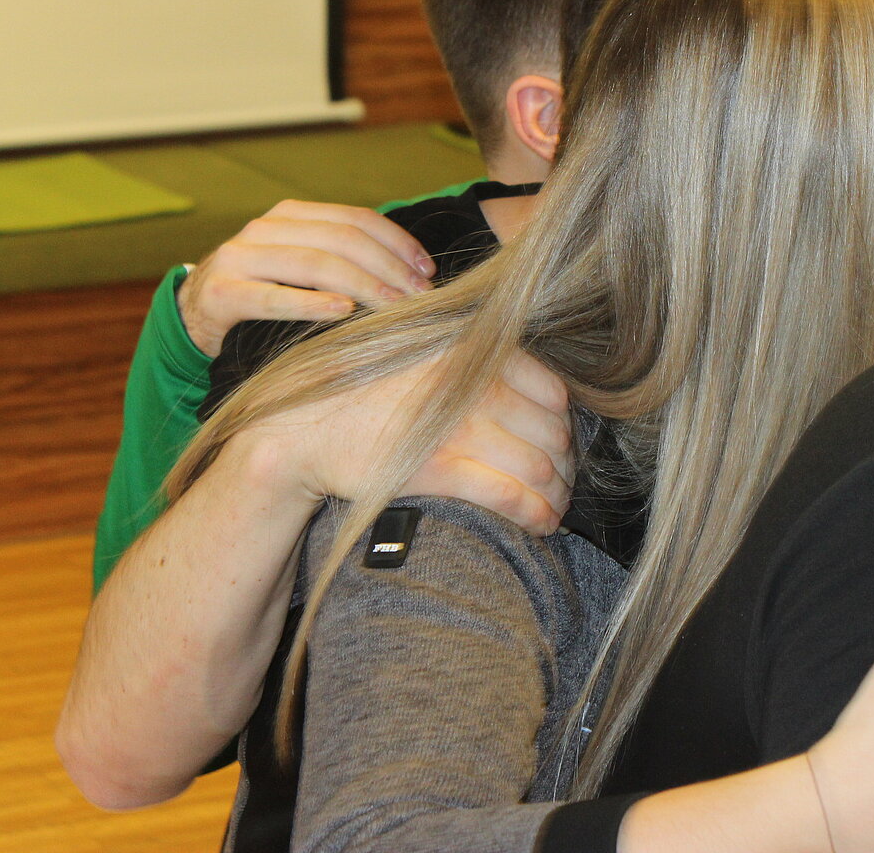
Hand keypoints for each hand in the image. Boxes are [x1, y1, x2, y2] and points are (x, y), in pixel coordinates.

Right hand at [178, 200, 435, 355]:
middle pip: (341, 239)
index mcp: (290, 215)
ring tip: (395, 306)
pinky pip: (274, 297)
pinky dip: (312, 304)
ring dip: (363, 285)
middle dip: (388, 267)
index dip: (397, 242)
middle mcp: (265, 229)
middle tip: (420, 296)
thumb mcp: (297, 263)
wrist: (194, 313)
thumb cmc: (262, 290)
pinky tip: (343, 311)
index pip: (355, 218)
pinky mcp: (223, 293)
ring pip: (314, 264)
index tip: (427, 270)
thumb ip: (338, 257)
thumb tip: (410, 272)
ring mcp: (241, 258)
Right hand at [244, 351, 573, 534]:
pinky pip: (510, 494)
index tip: (558, 446)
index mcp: (474, 349)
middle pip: (552, 432)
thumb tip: (532, 391)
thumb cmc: (368, 394)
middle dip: (566, 465)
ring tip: (555, 508)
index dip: (563, 425)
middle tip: (562, 484)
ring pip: (539, 466)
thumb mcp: (425, 353)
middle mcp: (473, 382)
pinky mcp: (439, 467)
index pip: (552, 391)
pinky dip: (536, 513)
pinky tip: (543, 524)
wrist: (307, 427)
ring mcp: (457, 424)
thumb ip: (476, 363)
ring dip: (557, 494)